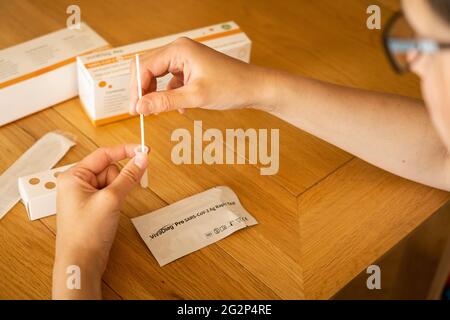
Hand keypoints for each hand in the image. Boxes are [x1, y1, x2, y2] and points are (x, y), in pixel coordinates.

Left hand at [52, 144, 148, 298]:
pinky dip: (116, 199)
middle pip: (109, 168)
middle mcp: (76, 183)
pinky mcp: (92, 206)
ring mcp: (84, 196)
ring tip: (111, 209)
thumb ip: (129, 176)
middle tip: (117, 196)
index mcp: (73, 176)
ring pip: (112, 182)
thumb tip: (142, 158)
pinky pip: (110, 193)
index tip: (144, 150)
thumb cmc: (87, 231)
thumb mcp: (111, 199)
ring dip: (118, 192)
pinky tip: (111, 213)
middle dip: (119, 179)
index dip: (125, 150)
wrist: (81, 262)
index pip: (103, 154)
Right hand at [129, 37, 275, 114]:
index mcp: (179, 50)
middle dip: (144, 91)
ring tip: (158, 111)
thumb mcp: (195, 97)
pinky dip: (171, 95)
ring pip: (160, 76)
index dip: (137, 89)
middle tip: (141, 112)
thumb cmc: (231, 86)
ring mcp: (186, 60)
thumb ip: (165, 101)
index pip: (144, 66)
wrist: (255, 88)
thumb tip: (140, 107)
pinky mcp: (192, 70)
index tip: (135, 109)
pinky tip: (179, 108)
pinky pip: (172, 82)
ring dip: (157, 94)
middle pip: (149, 70)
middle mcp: (180, 51)